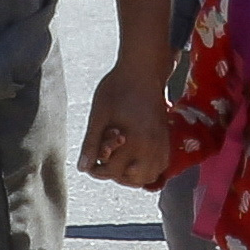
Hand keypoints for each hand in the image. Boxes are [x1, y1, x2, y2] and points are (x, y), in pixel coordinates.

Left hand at [80, 55, 171, 188]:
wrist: (142, 70)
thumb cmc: (118, 88)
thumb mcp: (98, 114)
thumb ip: (91, 143)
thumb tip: (83, 167)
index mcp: (135, 141)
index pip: (113, 171)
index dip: (97, 169)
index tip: (90, 161)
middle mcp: (152, 147)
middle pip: (133, 180)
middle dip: (116, 175)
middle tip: (104, 162)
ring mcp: (162, 144)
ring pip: (149, 176)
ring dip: (133, 175)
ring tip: (119, 162)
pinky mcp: (166, 139)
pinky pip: (160, 165)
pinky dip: (148, 168)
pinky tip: (135, 158)